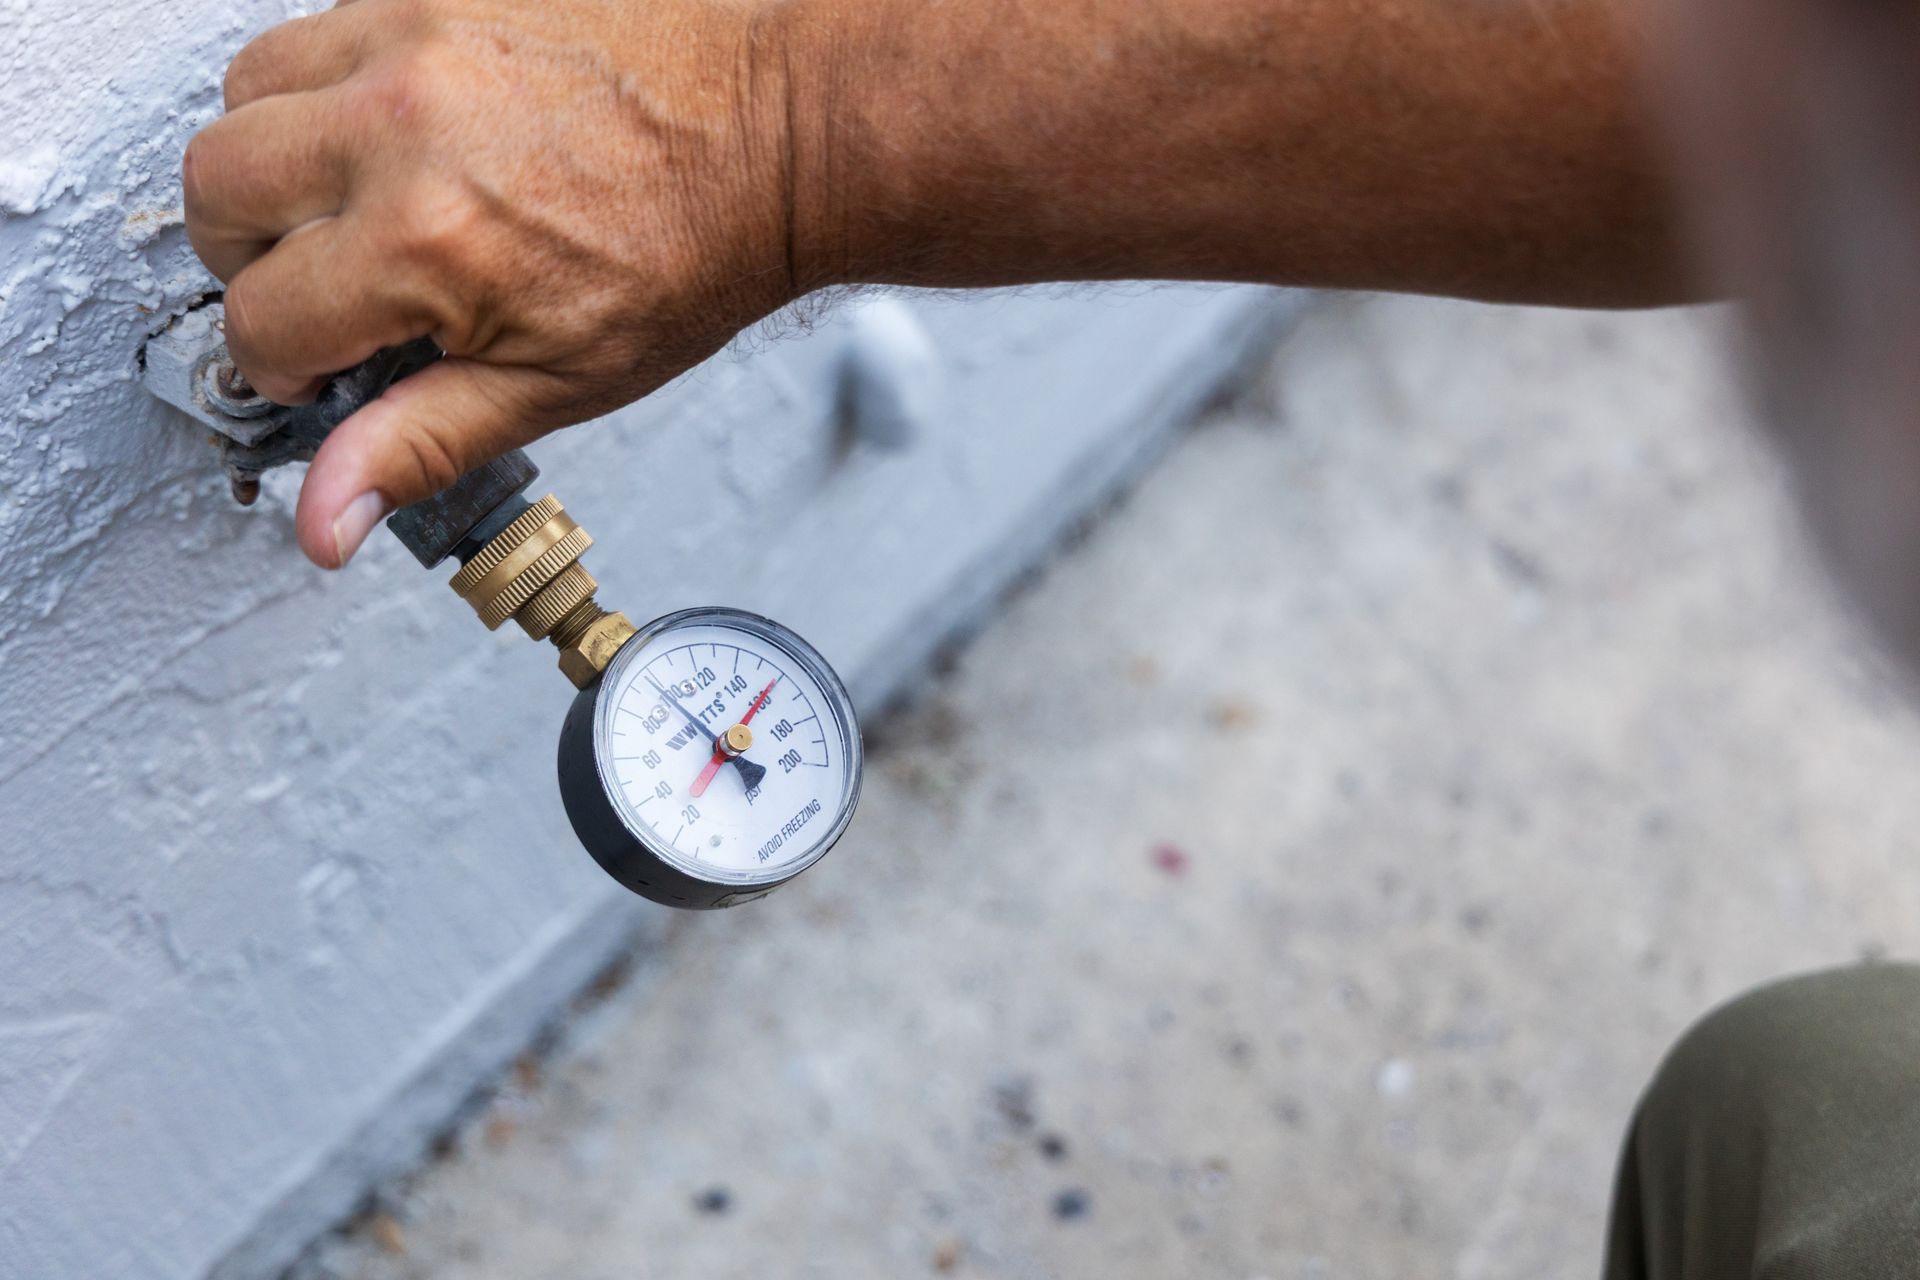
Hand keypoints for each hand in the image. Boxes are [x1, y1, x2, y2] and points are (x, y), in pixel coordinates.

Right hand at [183, 0, 812, 567]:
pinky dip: (330, 87)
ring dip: (273, 162)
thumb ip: (419, 442)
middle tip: (319, 288)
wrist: (775, 139)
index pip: (260, 322)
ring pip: (245, 95)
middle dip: (248, 260)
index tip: (322, 371)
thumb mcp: (555, 384)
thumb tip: (324, 523)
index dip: (284, 369)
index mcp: (422, 243)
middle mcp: (399, 125)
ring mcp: (414, 37)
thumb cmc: (691, 258)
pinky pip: (321, 27)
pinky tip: (399, 136)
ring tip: (351, 207)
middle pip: (214, 192)